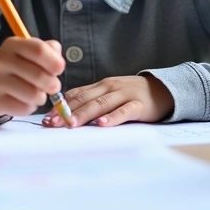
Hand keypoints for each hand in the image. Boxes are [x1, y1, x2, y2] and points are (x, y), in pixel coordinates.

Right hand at [0, 37, 64, 117]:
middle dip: (53, 84)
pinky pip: (25, 109)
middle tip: (53, 86)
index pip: (38, 50)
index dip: (54, 61)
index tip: (59, 69)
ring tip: (38, 94)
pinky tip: (25, 101)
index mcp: (12, 44)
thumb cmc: (21, 66)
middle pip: (39, 75)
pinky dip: (30, 107)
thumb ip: (50, 51)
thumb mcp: (33, 52)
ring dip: (42, 97)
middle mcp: (2, 61)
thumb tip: (58, 64)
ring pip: (33, 95)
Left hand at [42, 74, 173, 127]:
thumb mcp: (110, 94)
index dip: (60, 106)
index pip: (76, 94)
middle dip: (66, 112)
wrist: (163, 89)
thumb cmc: (131, 95)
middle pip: (85, 99)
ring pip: (101, 104)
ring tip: (71, 124)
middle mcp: (110, 87)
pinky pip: (124, 111)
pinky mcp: (140, 105)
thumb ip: (92, 101)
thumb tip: (65, 116)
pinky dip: (113, 117)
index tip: (46, 118)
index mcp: (100, 85)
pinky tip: (102, 124)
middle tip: (52, 123)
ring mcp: (125, 95)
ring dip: (84, 114)